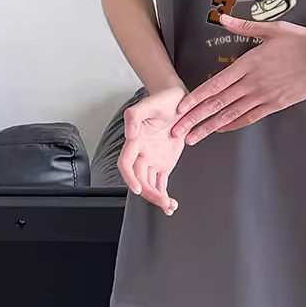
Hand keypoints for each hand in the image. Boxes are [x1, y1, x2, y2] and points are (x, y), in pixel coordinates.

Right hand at [118, 86, 185, 214]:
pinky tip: (169, 204)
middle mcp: (142, 152)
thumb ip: (135, 116)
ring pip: (150, 184)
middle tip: (162, 201)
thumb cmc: (162, 100)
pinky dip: (164, 194)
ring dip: (157, 197)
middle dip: (149, 193)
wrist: (178, 100)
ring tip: (169, 206)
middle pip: (140, 178)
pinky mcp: (164, 163)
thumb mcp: (148, 103)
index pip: (126, 163)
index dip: (130, 177)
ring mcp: (153, 159)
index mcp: (135, 140)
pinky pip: (161, 182)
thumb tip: (130, 132)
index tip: (138, 187)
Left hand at [172, 15, 305, 143]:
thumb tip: (224, 18)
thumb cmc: (302, 42)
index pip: (215, 84)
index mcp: (249, 63)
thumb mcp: (273, 29)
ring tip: (193, 137)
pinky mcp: (276, 104)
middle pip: (218, 103)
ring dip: (210, 126)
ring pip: (231, 114)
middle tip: (178, 130)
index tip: (181, 108)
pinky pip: (250, 117)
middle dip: (195, 118)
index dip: (196, 98)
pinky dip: (234, 124)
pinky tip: (222, 129)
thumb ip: (245, 27)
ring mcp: (264, 96)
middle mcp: (253, 82)